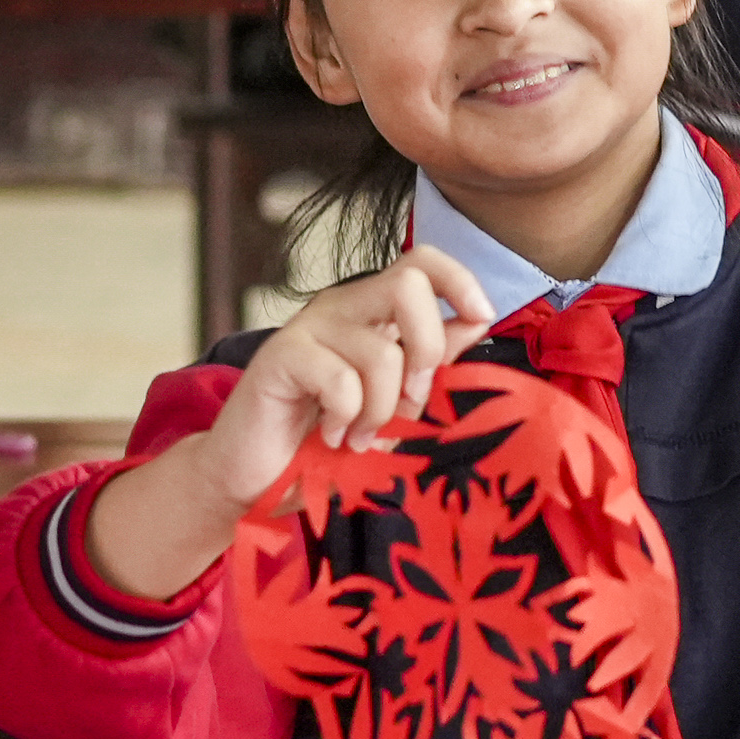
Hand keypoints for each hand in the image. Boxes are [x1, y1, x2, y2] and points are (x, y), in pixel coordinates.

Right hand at [85, 250, 502, 600]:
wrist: (258, 475)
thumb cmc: (327, 440)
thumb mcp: (393, 402)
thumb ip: (429, 361)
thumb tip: (475, 322)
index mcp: (374, 312)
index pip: (423, 262)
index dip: (460, 281)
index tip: (482, 317)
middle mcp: (342, 307)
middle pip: (408, 284)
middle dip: (426, 350)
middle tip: (410, 401)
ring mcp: (309, 327)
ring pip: (381, 351)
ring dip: (381, 410)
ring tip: (358, 435)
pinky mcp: (281, 355)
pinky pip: (341, 381)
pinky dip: (344, 419)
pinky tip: (328, 433)